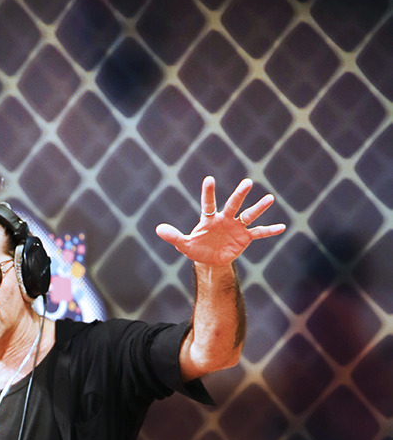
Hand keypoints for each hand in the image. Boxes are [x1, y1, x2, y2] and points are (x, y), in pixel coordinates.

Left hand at [155, 177, 285, 265]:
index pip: (208, 203)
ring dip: (259, 208)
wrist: (211, 259)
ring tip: (269, 198)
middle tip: (247, 183)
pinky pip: (259, 233)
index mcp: (210, 219)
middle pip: (233, 205)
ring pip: (249, 215)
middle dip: (239, 195)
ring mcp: (236, 227)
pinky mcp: (245, 238)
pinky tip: (282, 227)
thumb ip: (173, 236)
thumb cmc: (197, 248)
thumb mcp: (184, 245)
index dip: (208, 193)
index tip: (209, 180)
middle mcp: (225, 219)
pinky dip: (269, 231)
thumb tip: (157, 229)